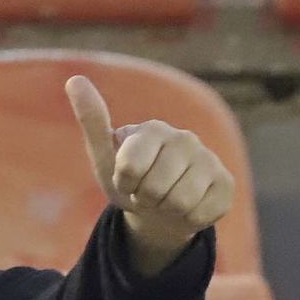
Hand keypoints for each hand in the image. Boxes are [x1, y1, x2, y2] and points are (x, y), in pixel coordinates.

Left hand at [66, 74, 232, 275]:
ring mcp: (208, 160)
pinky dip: (187, 219)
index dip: (124, 184)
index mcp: (153, 129)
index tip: (127, 179)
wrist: (158, 210)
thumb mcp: (104, 157)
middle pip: (155, 189)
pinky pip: (201, 214)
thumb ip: (92, 121)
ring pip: (180, 203)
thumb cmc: (129, 182)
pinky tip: (186, 208)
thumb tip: (74, 79)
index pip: (129, 168)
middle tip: (148, 193)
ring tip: (165, 200)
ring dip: (166, 211)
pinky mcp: (225, 184)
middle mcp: (185, 138)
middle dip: (146, 199)